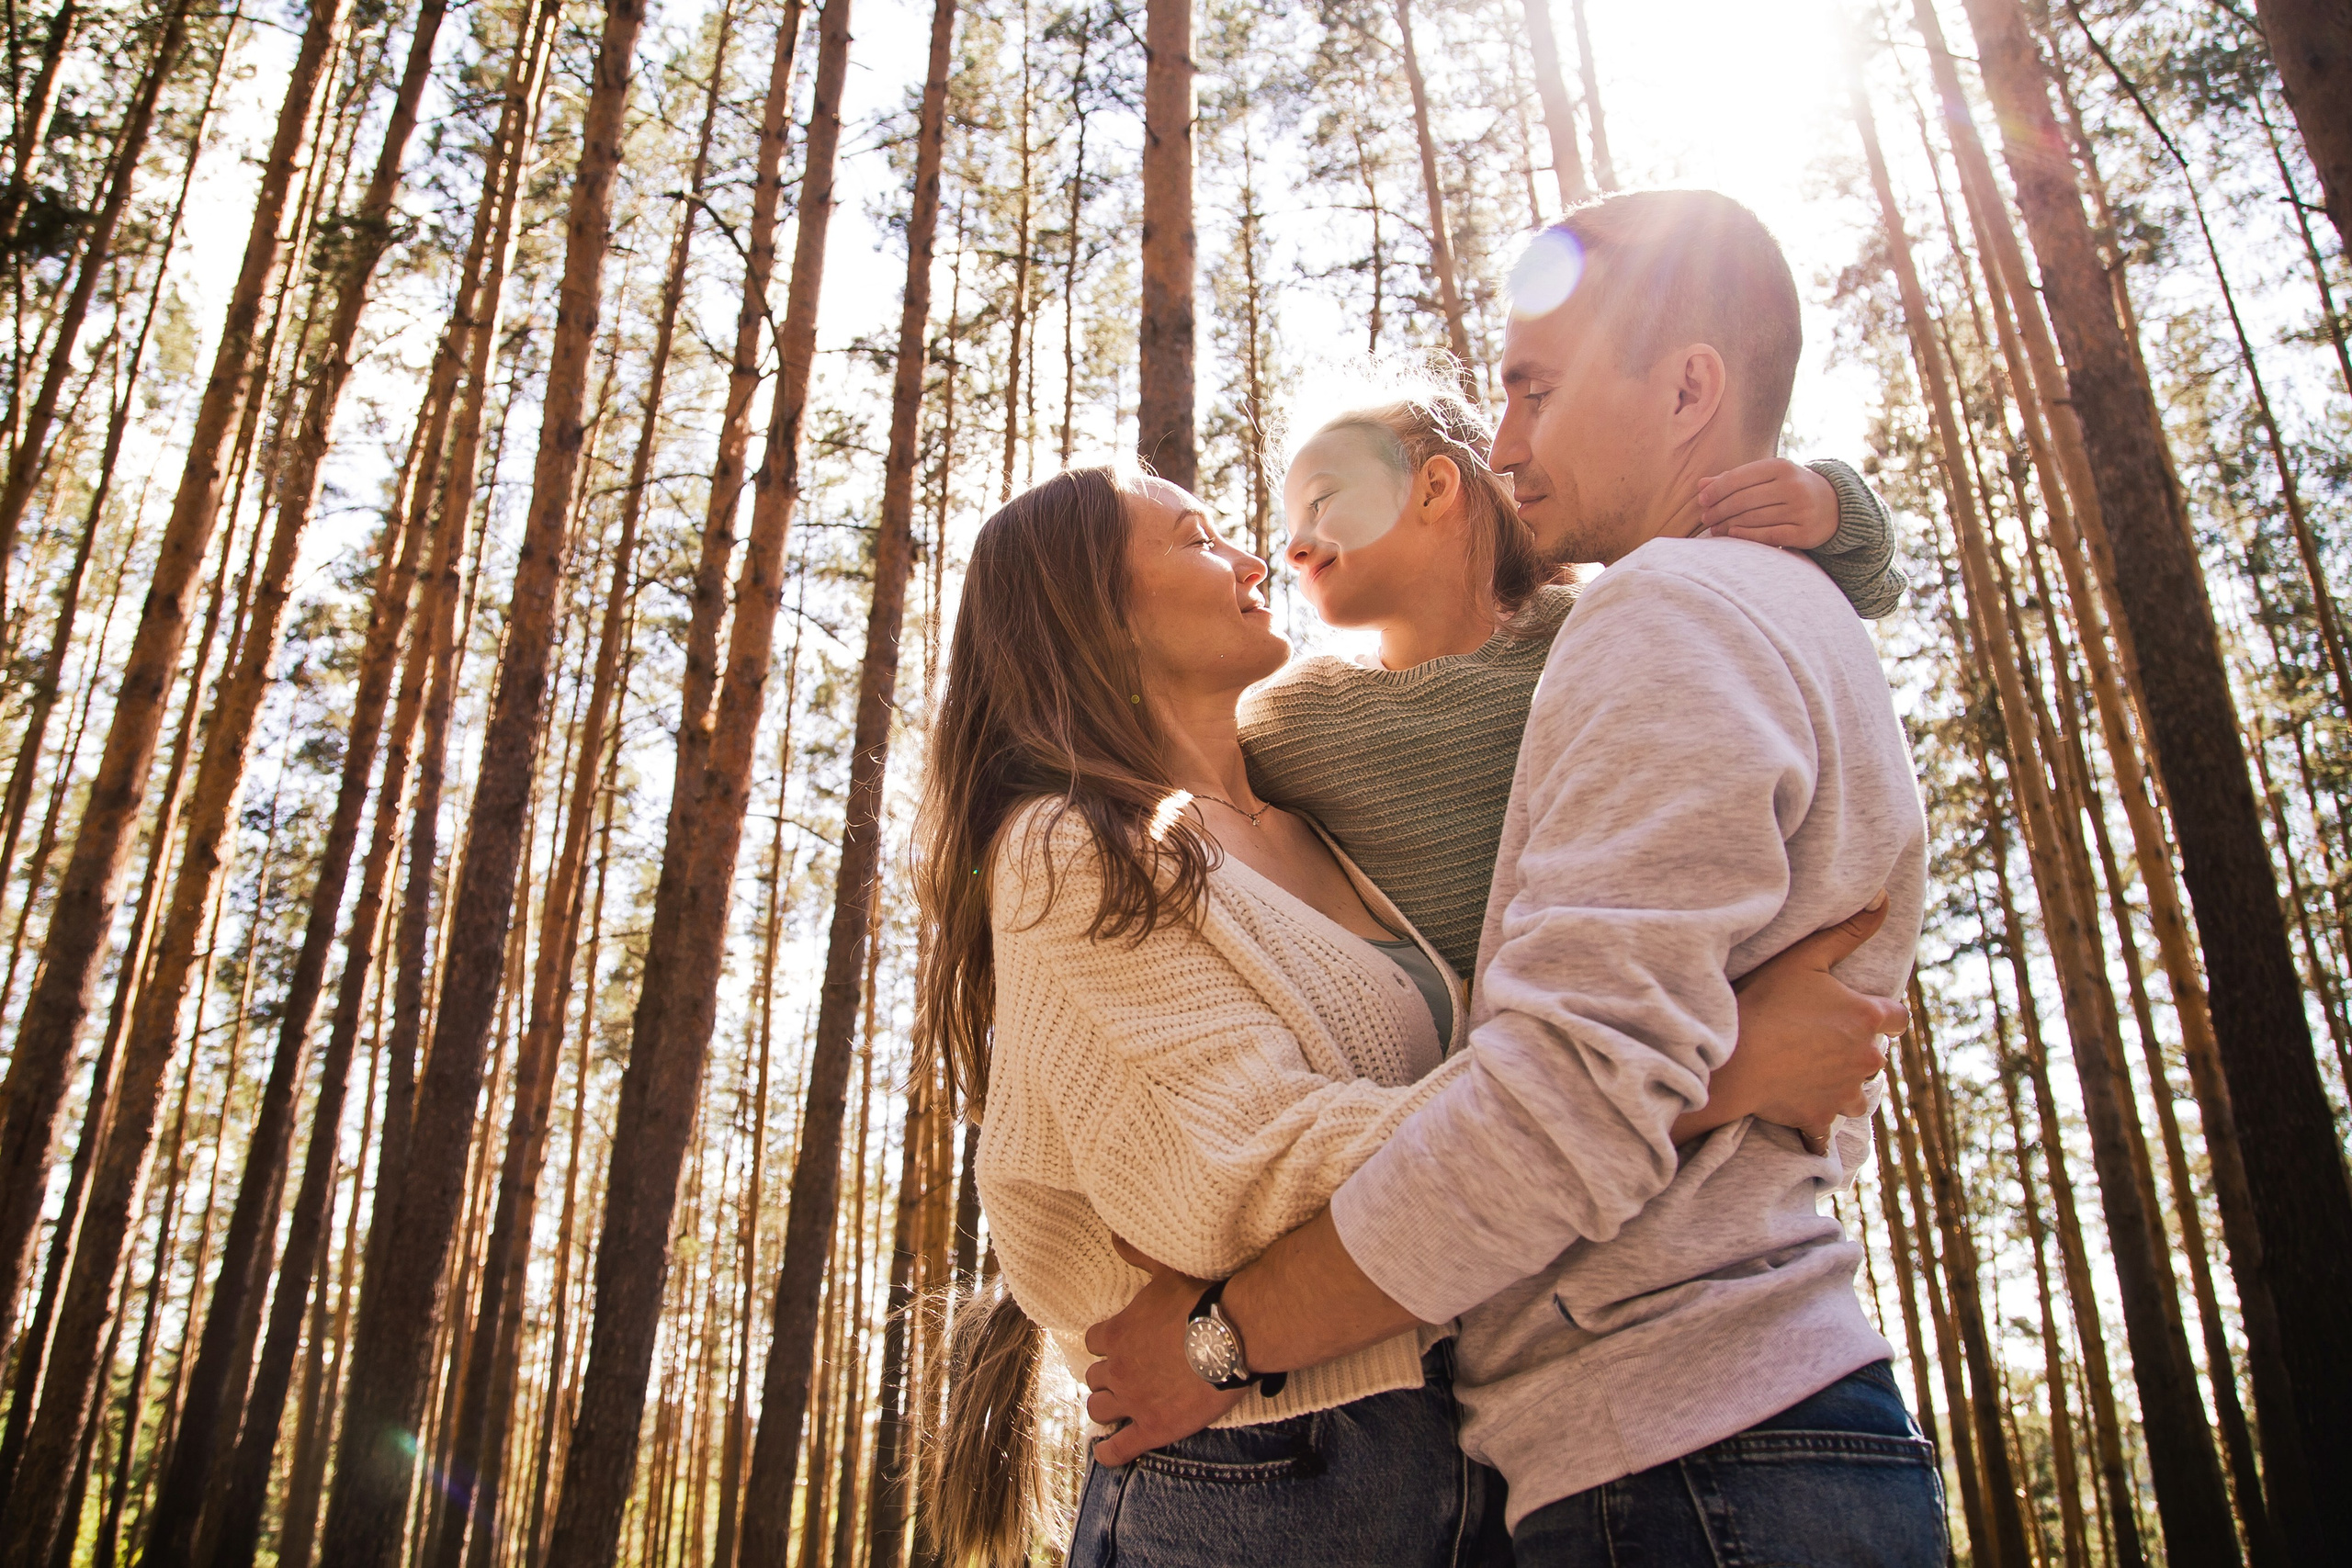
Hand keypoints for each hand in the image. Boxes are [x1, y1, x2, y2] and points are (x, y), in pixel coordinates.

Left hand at [1083, 1238, 1245, 1466]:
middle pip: (1094, 1378)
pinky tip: (1105, 1452)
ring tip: (1114, 1410)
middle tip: (1121, 1377)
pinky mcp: (1154, 1428)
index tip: (1115, 1345)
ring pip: (1100, 1409)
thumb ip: (1137, 1254)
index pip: (1094, 1341)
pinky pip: (1120, 1448)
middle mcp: (1117, 1369)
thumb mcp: (1166, 1270)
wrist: (1234, 1335)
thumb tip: (1114, 1235)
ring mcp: (1133, 1401)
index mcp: (1116, 1333)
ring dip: (1105, 1408)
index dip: (1105, 1344)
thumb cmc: (1203, 1298)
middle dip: (1105, 1377)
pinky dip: (1109, 1452)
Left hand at [1697, 459, 1839, 549]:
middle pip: (1744, 499)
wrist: (1834, 506)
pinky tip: (1732, 534)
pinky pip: (1768, 535)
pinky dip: (1747, 535)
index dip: (1717, 489)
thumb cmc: (1790, 489)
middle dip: (1720, 510)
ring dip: (1728, 524)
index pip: (1740, 477)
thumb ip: (1735, 479)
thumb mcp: (1768, 477)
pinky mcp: (1805, 532)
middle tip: (1705, 518)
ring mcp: (1801, 509)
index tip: (1702, 500)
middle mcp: (1792, 486)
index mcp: (1781, 467)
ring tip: (1714, 528)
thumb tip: (1700, 485)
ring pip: (1754, 518)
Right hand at [1712, 893, 1907, 1150]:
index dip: (1881, 1014)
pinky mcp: (1820, 1119)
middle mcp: (1867, 1060)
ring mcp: (1845, 1093)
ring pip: (1857, 1094)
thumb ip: (1849, 931)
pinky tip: (1795, 1105)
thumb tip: (1885, 898)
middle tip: (1817, 1039)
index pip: (1898, 1018)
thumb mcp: (1805, 957)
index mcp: (1869, 1019)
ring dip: (1841, 1085)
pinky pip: (1827, 1125)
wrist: (1733, 1061)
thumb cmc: (1766, 1002)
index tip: (1859, 1013)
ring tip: (1808, 1072)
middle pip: (1874, 1056)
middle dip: (1854, 1050)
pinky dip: (1816, 1118)